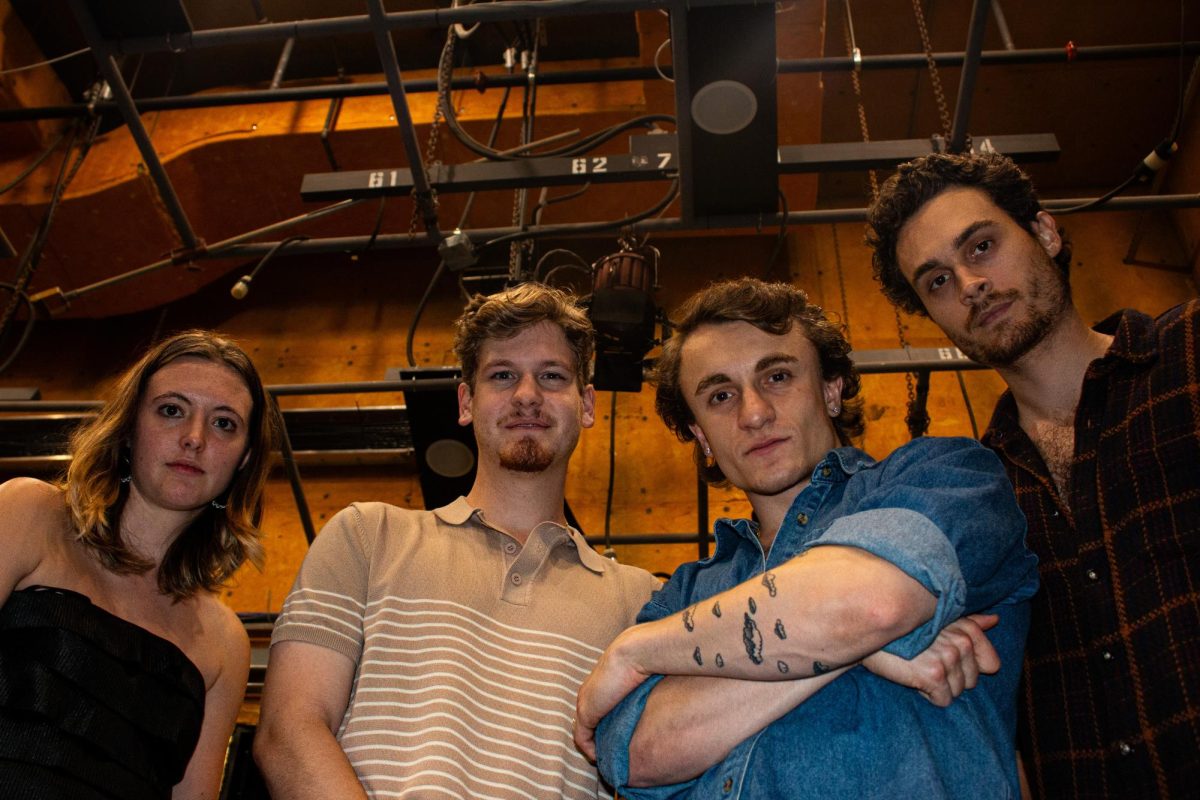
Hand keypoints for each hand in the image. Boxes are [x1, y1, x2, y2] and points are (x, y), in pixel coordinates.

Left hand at [573, 629, 651, 761]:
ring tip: (609, 759)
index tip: (620, 737)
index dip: (607, 724)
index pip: (599, 707)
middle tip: (613, 753)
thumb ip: (646, 684)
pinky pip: (583, 739)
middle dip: (599, 738)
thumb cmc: (646, 657)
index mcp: (603, 682)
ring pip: (584, 731)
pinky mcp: (586, 712)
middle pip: (588, 721)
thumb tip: (666, 693)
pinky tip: (602, 759)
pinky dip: (590, 751)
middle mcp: (590, 692)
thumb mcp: (647, 672)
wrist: (636, 651)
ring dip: (595, 746)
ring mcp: (586, 702)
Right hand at [862, 613, 999, 706]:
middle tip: (926, 660)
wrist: (870, 631)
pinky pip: (943, 700)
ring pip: (957, 692)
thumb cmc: (905, 627)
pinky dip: (928, 695)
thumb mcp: (939, 619)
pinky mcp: (933, 675)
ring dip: (938, 686)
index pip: (991, 664)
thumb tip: (994, 620)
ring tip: (918, 667)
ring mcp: (948, 658)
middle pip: (972, 681)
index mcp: (966, 628)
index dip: (970, 668)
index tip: (948, 659)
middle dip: (951, 677)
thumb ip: (970, 623)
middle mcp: (961, 641)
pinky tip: (913, 678)